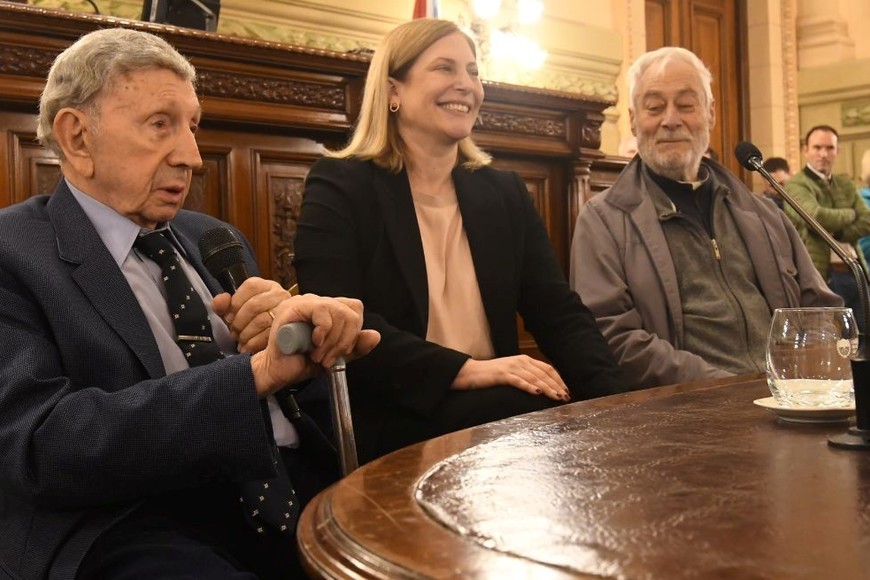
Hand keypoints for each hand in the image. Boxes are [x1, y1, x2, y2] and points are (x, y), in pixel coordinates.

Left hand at [212, 277, 287, 352]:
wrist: (269, 344)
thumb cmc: (250, 325)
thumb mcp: (234, 313)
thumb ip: (223, 305)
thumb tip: (221, 300)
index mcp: (266, 287)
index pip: (251, 286)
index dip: (236, 303)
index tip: (229, 317)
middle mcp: (280, 295)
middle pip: (255, 304)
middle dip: (239, 322)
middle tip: (234, 332)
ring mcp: (287, 312)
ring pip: (262, 320)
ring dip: (246, 334)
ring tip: (241, 340)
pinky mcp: (289, 330)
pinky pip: (269, 336)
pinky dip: (254, 343)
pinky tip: (248, 347)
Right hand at [250, 293, 379, 396]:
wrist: (278, 371)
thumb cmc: (302, 362)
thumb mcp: (336, 356)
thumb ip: (355, 347)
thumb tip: (375, 336)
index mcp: (327, 311)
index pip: (355, 308)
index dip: (354, 331)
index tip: (342, 351)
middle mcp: (317, 302)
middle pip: (351, 312)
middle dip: (345, 341)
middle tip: (329, 358)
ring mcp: (305, 302)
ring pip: (339, 312)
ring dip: (332, 341)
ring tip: (318, 355)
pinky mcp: (294, 306)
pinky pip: (321, 310)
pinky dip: (323, 331)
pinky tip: (314, 343)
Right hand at [452, 356, 569, 401]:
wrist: (471, 373)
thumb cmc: (492, 375)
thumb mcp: (513, 372)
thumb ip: (526, 376)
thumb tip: (543, 387)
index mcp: (524, 359)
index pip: (547, 368)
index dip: (559, 379)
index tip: (567, 390)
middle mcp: (520, 361)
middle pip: (544, 374)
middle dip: (556, 386)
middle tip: (565, 397)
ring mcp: (511, 367)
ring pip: (534, 378)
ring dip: (548, 388)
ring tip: (557, 397)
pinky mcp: (502, 375)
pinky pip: (519, 381)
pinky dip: (529, 387)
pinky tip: (537, 393)